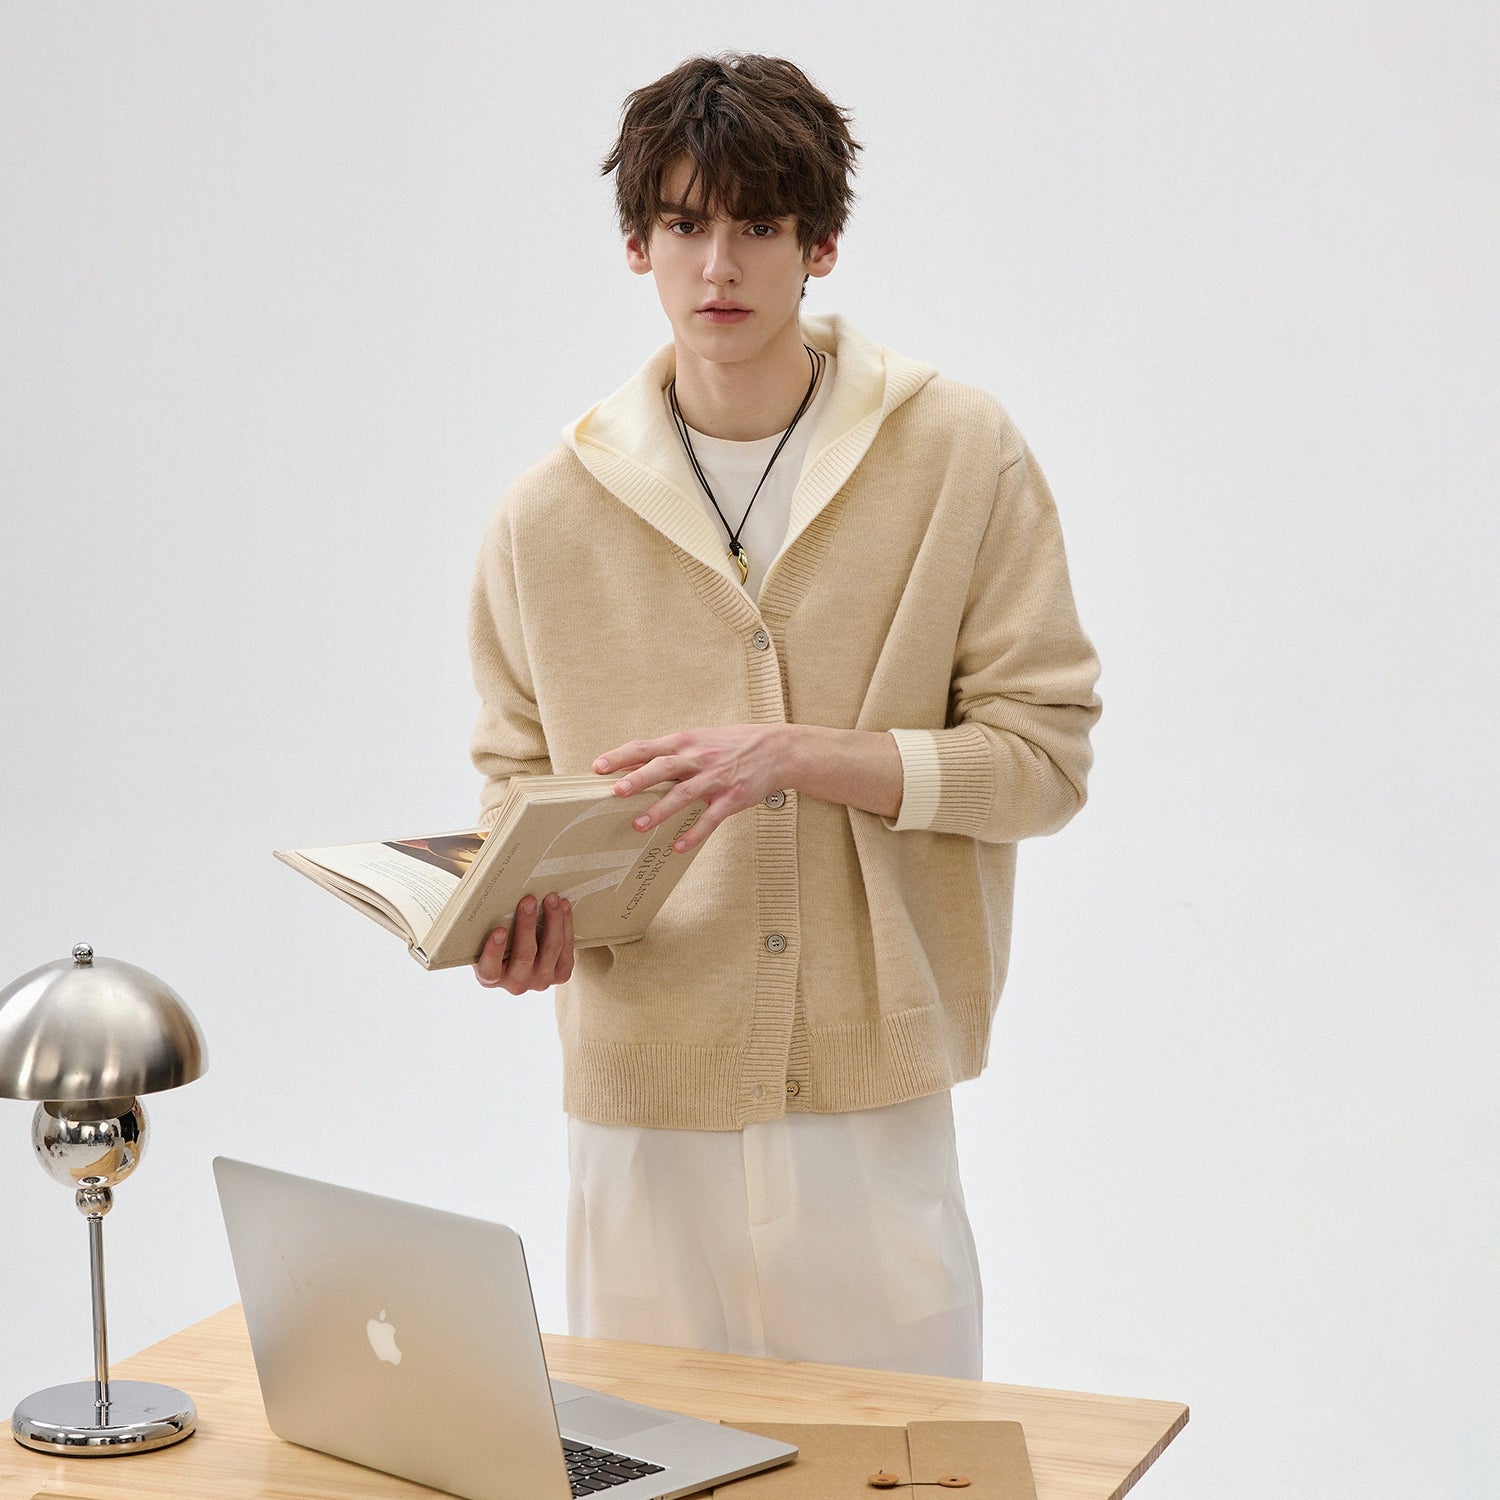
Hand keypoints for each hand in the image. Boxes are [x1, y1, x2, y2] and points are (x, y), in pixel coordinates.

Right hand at [473, 893, 574, 993]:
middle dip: (528, 925)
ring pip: (550, 949)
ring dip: (553, 920)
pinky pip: (566, 949)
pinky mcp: (561, 975)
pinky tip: (564, 907)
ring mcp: (540, 981)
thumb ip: (487, 929)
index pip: (489, 970)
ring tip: (552, 898)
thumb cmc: (499, 944)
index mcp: (490, 978)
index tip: (499, 930)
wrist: (523, 957)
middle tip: (529, 900)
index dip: (494, 951)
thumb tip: (496, 901)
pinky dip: (566, 925)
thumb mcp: (486, 941)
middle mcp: (516, 984)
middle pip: (524, 956)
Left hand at [593, 725, 792, 853]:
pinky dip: (694, 833)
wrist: (777, 749)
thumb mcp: (699, 740)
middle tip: (616, 792)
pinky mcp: (733, 798)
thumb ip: (667, 754)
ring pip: (684, 794)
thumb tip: (631, 767)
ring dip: (661, 810)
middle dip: (639, 779)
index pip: (647, 747)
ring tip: (639, 826)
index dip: (622, 756)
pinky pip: (711, 818)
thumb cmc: (731, 744)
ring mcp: (716, 778)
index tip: (598, 766)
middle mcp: (699, 758)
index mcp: (686, 742)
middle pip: (664, 767)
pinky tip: (678, 847)